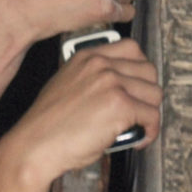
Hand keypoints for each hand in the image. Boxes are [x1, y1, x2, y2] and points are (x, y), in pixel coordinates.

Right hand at [6, 36, 161, 191]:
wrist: (36, 144)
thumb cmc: (49, 124)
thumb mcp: (68, 85)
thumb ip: (94, 79)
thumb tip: (124, 89)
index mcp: (86, 56)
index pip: (131, 48)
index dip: (139, 70)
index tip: (137, 86)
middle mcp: (100, 64)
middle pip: (148, 71)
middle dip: (147, 93)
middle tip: (139, 110)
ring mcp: (111, 83)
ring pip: (155, 94)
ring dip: (149, 113)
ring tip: (137, 126)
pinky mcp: (120, 105)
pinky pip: (153, 117)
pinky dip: (150, 132)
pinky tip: (137, 139)